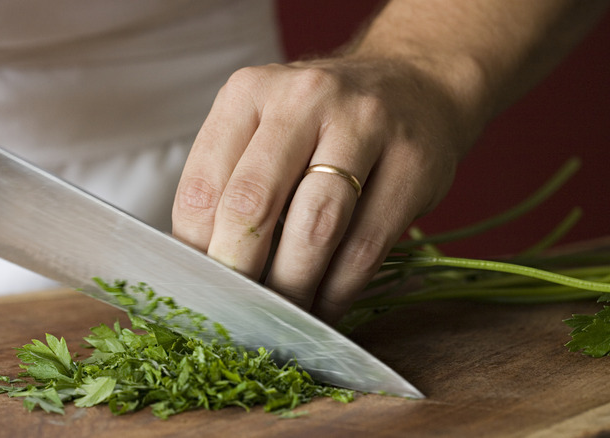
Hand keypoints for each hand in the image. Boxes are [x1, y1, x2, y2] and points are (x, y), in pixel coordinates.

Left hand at [172, 56, 478, 323]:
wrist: (413, 85)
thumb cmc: (322, 122)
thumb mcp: (265, 127)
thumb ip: (231, 182)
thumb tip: (204, 267)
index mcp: (249, 92)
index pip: (202, 186)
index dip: (196, 251)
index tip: (202, 289)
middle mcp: (304, 99)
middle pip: (253, 205)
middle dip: (239, 274)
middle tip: (236, 314)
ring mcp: (365, 126)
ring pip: (314, 229)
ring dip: (292, 289)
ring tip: (281, 319)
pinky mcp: (412, 165)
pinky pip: (365, 247)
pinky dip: (338, 292)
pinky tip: (323, 308)